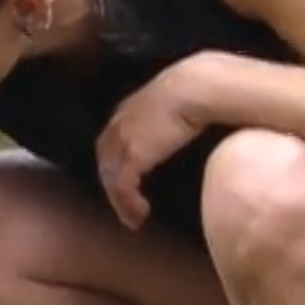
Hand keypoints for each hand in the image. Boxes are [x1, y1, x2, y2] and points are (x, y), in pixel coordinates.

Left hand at [95, 65, 209, 229]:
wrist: (197, 86)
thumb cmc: (198, 90)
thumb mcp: (176, 100)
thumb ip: (171, 113)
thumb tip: (185, 125)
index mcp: (128, 109)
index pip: (111, 140)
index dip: (115, 161)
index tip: (125, 178)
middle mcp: (120, 124)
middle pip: (106, 160)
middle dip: (111, 183)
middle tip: (124, 205)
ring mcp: (124, 140)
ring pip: (110, 177)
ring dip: (119, 201)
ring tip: (133, 218)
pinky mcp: (134, 156)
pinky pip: (122, 187)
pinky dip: (127, 203)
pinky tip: (140, 215)